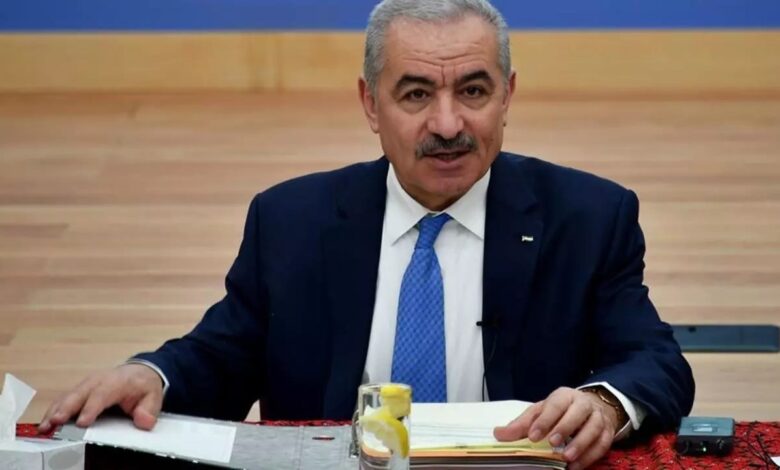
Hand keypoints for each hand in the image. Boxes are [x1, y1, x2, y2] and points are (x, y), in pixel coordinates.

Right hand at [38, 363, 163, 432]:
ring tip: (45, 426)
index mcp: (117, 381)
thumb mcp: (153, 397)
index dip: (92, 408)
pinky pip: (63, 399)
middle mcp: (98, 381)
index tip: (83, 422)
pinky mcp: (79, 390)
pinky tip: (45, 423)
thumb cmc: (143, 386)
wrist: (139, 372)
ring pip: (68, 396)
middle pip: (80, 393)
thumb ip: (149, 410)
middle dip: (66, 408)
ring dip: (55, 410)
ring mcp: (86, 384)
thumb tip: (143, 421)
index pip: (103, 394)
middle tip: (55, 422)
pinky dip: (53, 410)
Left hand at [493, 387, 618, 469]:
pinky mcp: (607, 432)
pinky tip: (577, 466)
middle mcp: (583, 404)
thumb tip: (499, 434)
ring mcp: (598, 417)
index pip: (555, 405)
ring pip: (593, 428)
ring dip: (581, 444)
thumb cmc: (561, 410)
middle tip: (552, 443)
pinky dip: (590, 456)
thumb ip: (522, 424)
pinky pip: (602, 444)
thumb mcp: (541, 412)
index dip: (544, 420)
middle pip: (577, 413)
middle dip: (564, 428)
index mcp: (564, 396)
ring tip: (566, 457)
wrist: (592, 407)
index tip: (533, 435)